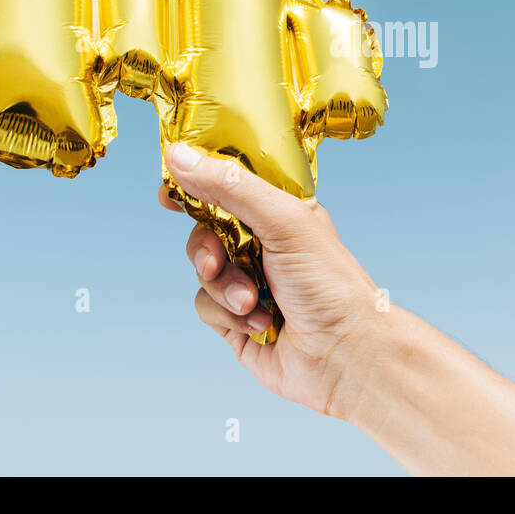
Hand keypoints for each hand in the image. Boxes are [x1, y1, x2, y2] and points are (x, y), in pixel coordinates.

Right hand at [158, 142, 379, 417]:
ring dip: (223, 286)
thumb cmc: (330, 285)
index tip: (170, 190)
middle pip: (205, 228)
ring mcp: (248, 282)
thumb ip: (230, 187)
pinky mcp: (236, 320)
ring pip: (202, 270)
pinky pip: (205, 306)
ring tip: (251, 300)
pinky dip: (227, 315)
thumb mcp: (282, 222)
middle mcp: (264, 244)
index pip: (230, 185)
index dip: (199, 184)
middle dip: (206, 246)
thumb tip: (178, 156)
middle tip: (218, 260)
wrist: (344, 357)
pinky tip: (261, 324)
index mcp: (280, 212)